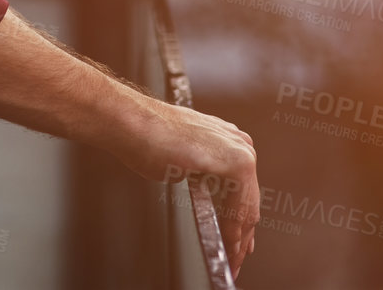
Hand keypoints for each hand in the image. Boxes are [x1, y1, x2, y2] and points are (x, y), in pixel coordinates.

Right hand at [125, 100, 259, 275]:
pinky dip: (234, 229)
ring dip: (239, 237)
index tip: (239, 242)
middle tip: (236, 258)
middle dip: (243, 234)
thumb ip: (200, 173)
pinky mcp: (236, 162)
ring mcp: (240, 150)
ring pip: (247, 206)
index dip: (241, 219)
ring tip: (232, 259)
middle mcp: (238, 142)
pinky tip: (228, 244)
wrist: (132, 123)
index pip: (243, 189)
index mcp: (227, 139)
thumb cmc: (146, 139)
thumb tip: (204, 193)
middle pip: (249, 199)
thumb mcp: (181, 160)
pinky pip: (240, 207)